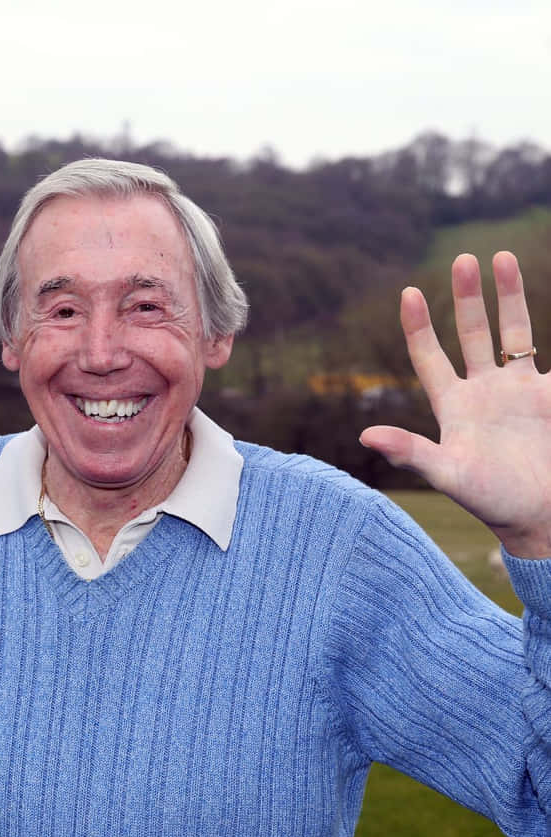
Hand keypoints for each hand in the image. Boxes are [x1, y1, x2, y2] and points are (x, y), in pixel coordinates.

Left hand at [360, 251, 550, 558]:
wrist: (542, 517)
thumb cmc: (493, 501)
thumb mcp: (448, 475)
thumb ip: (411, 452)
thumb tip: (365, 435)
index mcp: (453, 405)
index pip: (429, 356)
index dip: (418, 326)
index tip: (409, 291)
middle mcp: (484, 391)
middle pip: (471, 333)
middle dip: (467, 296)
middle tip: (463, 258)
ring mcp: (519, 391)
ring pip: (513, 333)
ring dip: (509, 296)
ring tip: (502, 257)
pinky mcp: (550, 397)